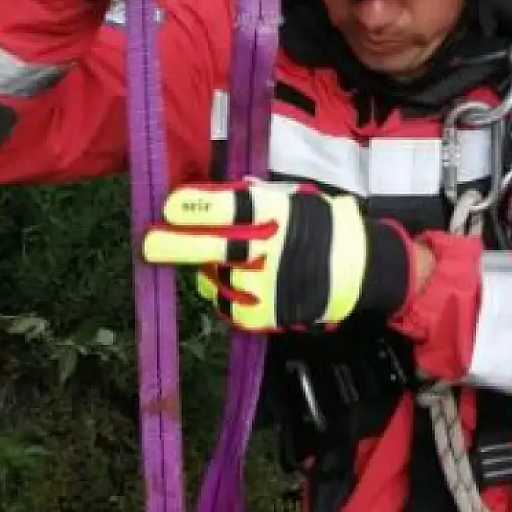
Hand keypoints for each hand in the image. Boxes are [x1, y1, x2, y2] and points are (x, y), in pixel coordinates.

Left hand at [141, 181, 413, 331]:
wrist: (362, 270)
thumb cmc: (321, 227)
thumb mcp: (292, 201)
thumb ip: (253, 200)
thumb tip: (206, 199)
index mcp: (276, 213)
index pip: (229, 207)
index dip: (196, 208)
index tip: (170, 208)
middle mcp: (271, 248)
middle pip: (214, 246)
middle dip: (175, 245)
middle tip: (149, 245)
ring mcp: (269, 283)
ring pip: (217, 280)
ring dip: (211, 273)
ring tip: (227, 266)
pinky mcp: (269, 312)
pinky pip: (231, 308)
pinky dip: (230, 298)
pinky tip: (244, 288)